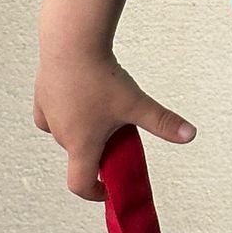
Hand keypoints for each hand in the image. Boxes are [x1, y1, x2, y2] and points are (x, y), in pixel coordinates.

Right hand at [33, 49, 194, 200]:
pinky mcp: (41, 95)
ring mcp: (48, 114)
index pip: (79, 184)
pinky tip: (79, 99)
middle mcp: (60, 134)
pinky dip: (65, 115)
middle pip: (79, 155)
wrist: (70, 41)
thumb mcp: (137, 103)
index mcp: (81, 144)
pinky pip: (51, 115)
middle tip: (119, 136)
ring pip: (65, 134)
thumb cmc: (100, 76)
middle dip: (98, 153)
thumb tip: (190, 135)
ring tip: (102, 111)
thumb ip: (163, 122)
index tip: (107, 186)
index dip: (94, 192)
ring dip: (82, 132)